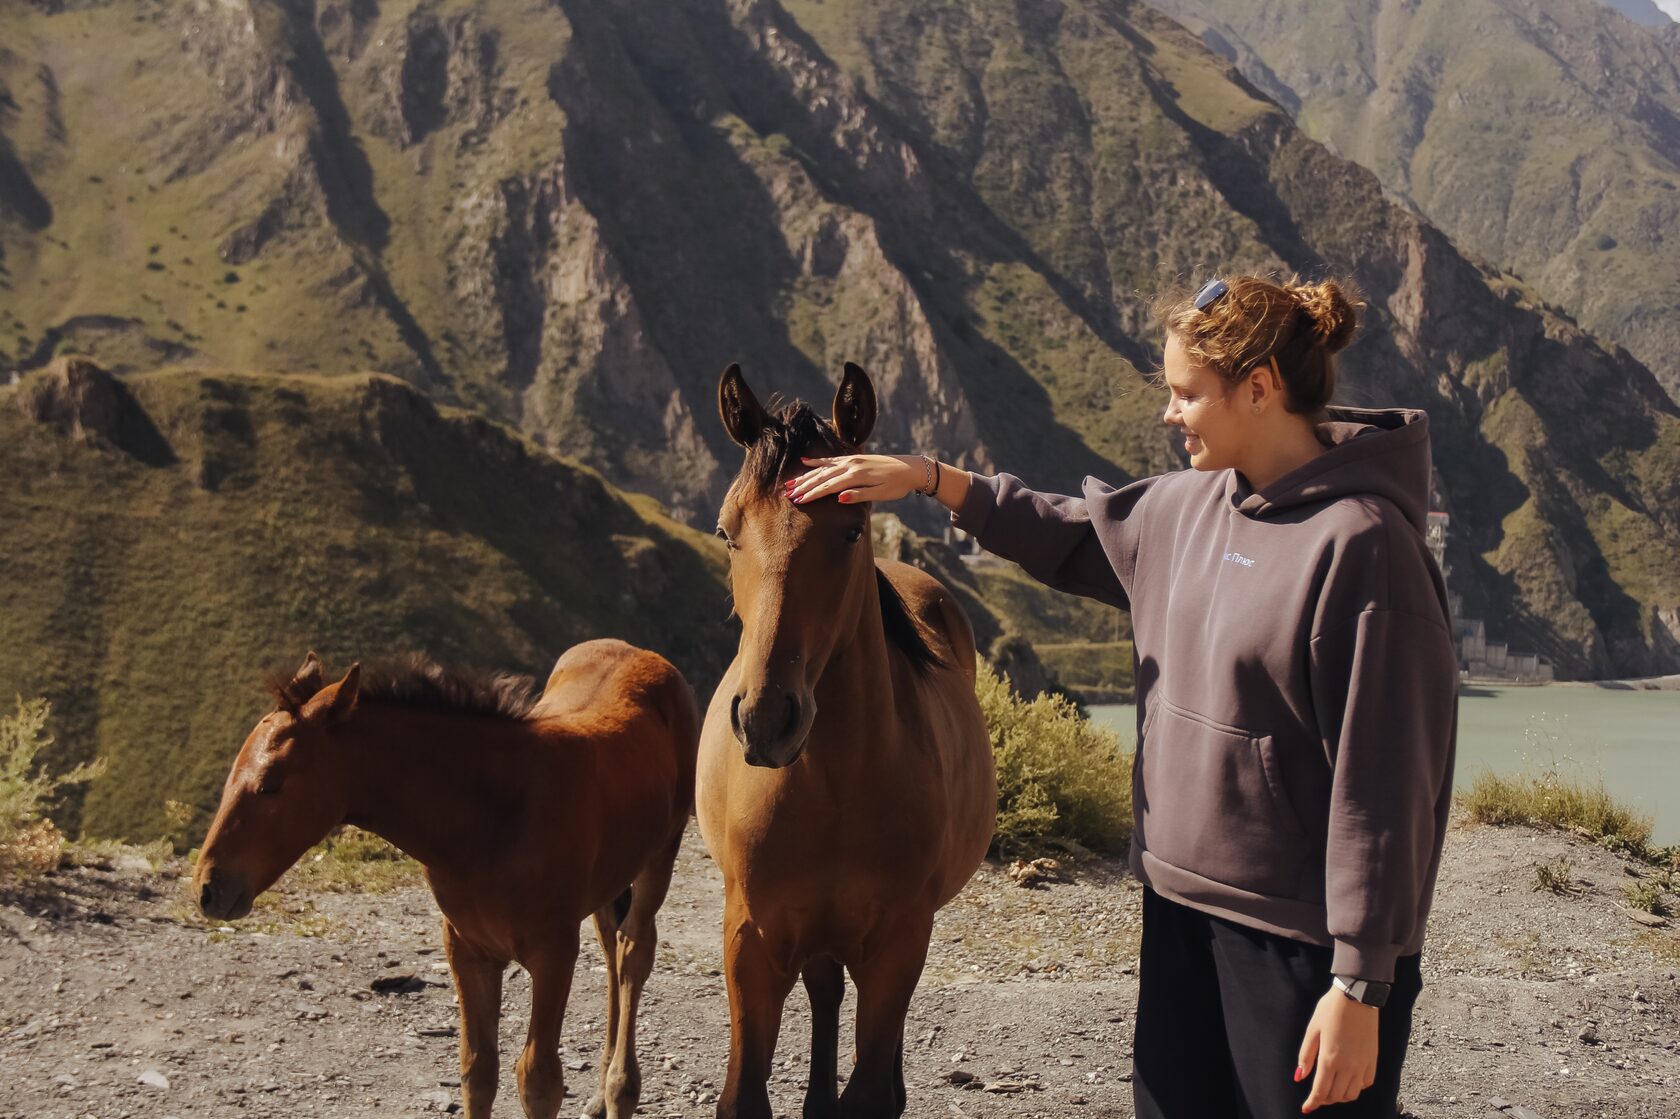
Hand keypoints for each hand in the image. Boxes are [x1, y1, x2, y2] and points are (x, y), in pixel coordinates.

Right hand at [785, 454, 924, 503]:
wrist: (910, 468)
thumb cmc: (897, 485)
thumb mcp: (881, 494)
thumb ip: (859, 495)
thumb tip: (839, 498)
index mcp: (857, 476)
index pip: (829, 487)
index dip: (812, 494)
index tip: (797, 501)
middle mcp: (851, 466)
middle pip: (822, 477)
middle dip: (803, 486)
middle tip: (787, 494)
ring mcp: (851, 460)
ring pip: (823, 468)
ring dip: (806, 476)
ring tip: (790, 483)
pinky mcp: (854, 458)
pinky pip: (831, 460)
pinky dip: (817, 461)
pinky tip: (805, 461)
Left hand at [1296, 987, 1378, 1112]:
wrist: (1357, 997)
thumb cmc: (1330, 1010)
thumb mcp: (1312, 1030)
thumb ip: (1305, 1056)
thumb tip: (1299, 1076)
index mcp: (1329, 1059)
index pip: (1320, 1091)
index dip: (1312, 1103)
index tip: (1306, 1108)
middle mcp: (1348, 1066)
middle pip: (1336, 1096)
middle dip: (1324, 1099)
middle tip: (1316, 1094)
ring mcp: (1362, 1064)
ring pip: (1352, 1094)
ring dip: (1340, 1096)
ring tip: (1332, 1088)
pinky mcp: (1373, 1060)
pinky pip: (1365, 1083)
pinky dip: (1356, 1087)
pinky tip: (1348, 1079)